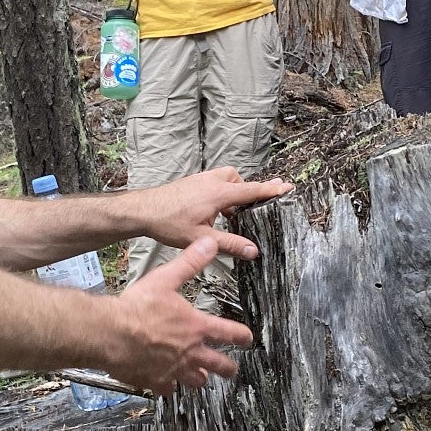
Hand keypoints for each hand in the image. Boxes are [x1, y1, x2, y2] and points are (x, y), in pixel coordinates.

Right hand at [106, 239, 253, 392]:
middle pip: (219, 365)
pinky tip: (167, 383)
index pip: (230, 333)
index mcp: (196, 327)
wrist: (110, 333)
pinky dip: (170, 387)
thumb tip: (209, 244)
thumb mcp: (166, 278)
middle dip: (228, 367)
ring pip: (196, 381)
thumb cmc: (136, 307)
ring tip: (202, 377)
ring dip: (200, 378)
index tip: (247, 339)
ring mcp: (174, 370)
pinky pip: (169, 389)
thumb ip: (190, 262)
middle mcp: (190, 352)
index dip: (243, 336)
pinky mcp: (155, 381)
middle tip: (232, 369)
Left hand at [140, 166, 292, 256]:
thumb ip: (230, 243)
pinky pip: (215, 182)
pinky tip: (212, 211)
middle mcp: (212, 181)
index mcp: (219, 193)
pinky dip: (221, 192)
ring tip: (229, 214)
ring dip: (233, 192)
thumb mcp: (202, 238)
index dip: (271, 190)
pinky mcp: (193, 182)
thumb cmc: (169, 222)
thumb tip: (253, 251)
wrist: (142, 210)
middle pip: (240, 181)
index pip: (253, 190)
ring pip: (227, 179)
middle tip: (251, 209)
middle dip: (248, 192)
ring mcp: (201, 179)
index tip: (288, 186)